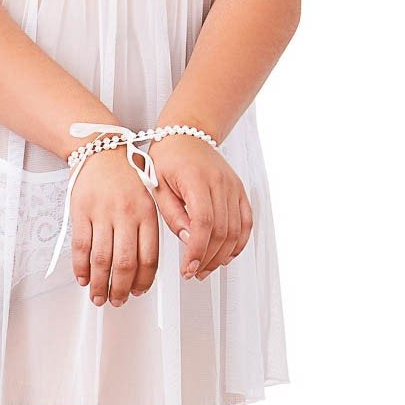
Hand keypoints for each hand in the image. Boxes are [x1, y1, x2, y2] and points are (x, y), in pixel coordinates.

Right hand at [69, 143, 161, 307]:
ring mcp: (102, 212)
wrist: (101, 148)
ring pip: (101, 259)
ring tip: (98, 296)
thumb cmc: (125, 174)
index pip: (149, 257)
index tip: (137, 292)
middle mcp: (126, 214)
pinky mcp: (81, 210)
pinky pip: (80, 246)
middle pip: (124, 263)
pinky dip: (80, 268)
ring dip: (100, 284)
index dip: (142, 281)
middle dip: (120, 289)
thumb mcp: (148, 198)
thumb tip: (143, 267)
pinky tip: (82, 278)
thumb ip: (148, 228)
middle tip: (116, 301)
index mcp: (147, 213)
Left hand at [147, 135, 252, 278]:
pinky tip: (227, 255)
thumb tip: (189, 239)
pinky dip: (239, 242)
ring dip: (222, 255)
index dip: (197, 249)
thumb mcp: (157, 184)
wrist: (186, 133)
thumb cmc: (168, 157)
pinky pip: (246, 221)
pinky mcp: (239, 190)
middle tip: (193, 272)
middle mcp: (220, 182)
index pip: (203, 222)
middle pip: (221, 230)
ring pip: (236, 230)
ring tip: (206, 267)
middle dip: (208, 258)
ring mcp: (233, 186)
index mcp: (196, 179)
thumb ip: (172, 214)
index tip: (188, 267)